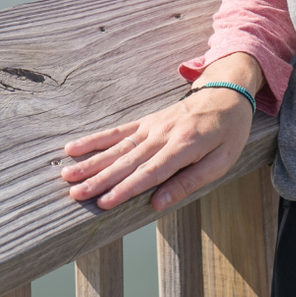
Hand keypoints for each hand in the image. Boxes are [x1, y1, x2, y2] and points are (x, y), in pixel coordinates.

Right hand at [61, 54, 261, 211]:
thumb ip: (190, 181)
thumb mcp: (222, 161)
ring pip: (118, 147)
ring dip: (91, 162)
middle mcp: (164, 134)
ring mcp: (153, 126)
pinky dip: (96, 140)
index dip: (126, 189)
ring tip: (67, 175)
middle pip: (128, 161)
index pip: (151, 172)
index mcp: (185, 146)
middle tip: (74, 194)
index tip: (103, 203)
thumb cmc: (228, 132)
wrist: (227, 92)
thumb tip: (158, 204)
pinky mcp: (147, 121)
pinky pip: (118, 132)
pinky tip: (74, 148)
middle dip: (100, 179)